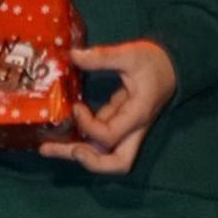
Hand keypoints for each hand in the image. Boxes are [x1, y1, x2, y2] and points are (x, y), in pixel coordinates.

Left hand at [38, 41, 176, 175]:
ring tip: (46, 148)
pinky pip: (98, 138)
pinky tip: (58, 132)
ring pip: (104, 154)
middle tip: (56, 150)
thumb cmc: (154, 61)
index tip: (77, 107)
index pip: (110, 136)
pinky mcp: (118, 123)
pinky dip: (80, 138)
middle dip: (86, 160)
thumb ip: (103, 57)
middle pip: (115, 163)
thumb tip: (74, 55)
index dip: (88, 126)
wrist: (171, 65)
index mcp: (138, 115)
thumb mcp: (131, 54)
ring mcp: (126, 129)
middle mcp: (133, 129)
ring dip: (76, 153)